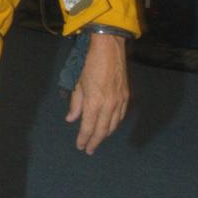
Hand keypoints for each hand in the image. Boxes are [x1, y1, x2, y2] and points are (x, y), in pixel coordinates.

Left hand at [66, 32, 128, 153]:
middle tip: (89, 150)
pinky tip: (110, 126)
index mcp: (95, 102)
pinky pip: (120, 116)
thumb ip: (75, 104)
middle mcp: (109, 105)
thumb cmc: (89, 63)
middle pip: (103, 130)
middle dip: (95, 141)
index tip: (80, 147)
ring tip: (98, 140)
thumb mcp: (77, 83)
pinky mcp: (126, 96)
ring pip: (113, 124)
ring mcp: (119, 101)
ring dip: (106, 134)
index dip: (84, 139)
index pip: (89, 127)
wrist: (109, 48)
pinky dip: (114, 124)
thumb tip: (72, 119)